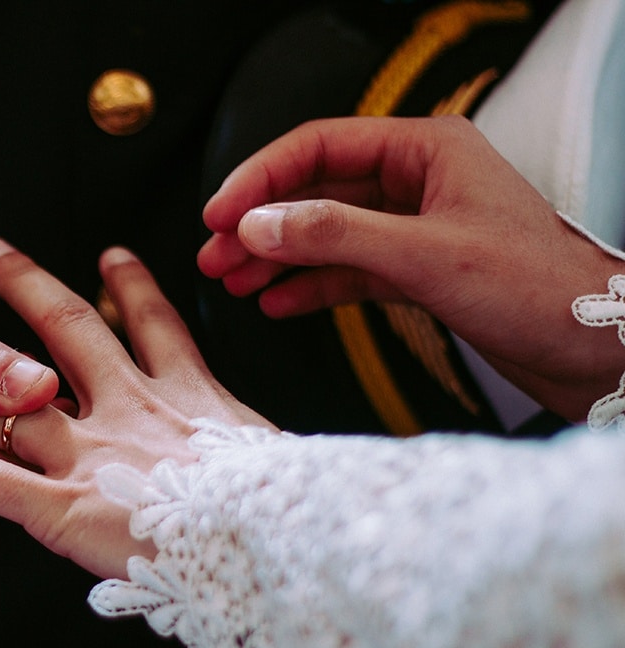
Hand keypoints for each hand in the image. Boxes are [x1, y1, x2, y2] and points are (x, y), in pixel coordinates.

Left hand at [0, 237, 272, 578]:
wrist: (287, 548)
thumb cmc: (301, 520)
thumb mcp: (295, 474)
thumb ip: (270, 465)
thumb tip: (279, 478)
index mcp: (196, 400)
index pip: (158, 328)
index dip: (134, 290)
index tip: (114, 261)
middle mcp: (135, 411)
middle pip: (70, 331)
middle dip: (29, 287)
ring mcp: (94, 452)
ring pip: (10, 393)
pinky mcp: (61, 504)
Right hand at [198, 115, 624, 420]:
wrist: (595, 348)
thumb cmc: (538, 288)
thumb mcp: (425, 255)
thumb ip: (335, 234)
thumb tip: (259, 222)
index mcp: (426, 149)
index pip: (318, 147)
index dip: (260, 178)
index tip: (219, 213)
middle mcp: (417, 182)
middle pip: (314, 190)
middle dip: (260, 223)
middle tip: (213, 254)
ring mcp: (414, 227)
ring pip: (325, 233)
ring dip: (276, 256)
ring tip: (232, 279)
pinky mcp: (416, 270)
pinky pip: (346, 270)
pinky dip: (309, 286)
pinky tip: (276, 302)